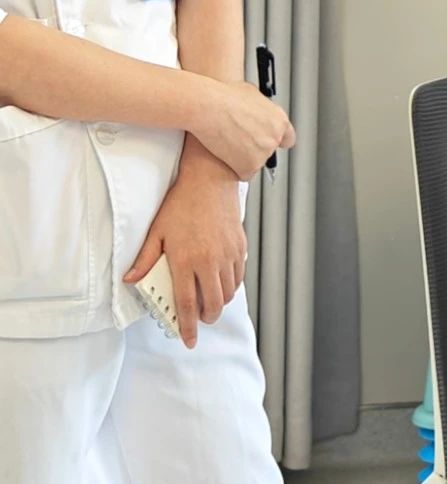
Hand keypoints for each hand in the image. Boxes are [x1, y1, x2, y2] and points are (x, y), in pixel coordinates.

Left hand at [122, 147, 243, 348]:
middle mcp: (210, 262)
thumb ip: (145, 260)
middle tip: (199, 320)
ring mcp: (228, 255)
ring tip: (208, 302)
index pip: (187, 304)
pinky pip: (238, 277)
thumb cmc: (181, 205)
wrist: (210, 182)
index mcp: (186, 261)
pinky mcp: (239, 248)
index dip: (188, 327)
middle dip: (206, 318)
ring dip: (218, 303)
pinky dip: (230, 287)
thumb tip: (130, 280)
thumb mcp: (156, 232)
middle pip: (213, 304)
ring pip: (227, 293)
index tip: (188, 340)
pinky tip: (221, 284)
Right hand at [193, 80, 294, 179]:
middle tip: (237, 141)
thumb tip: (255, 108)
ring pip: (255, 163)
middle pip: (268, 152)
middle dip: (254, 149)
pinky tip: (223, 156)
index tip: (266, 141)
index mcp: (279, 120)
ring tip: (225, 144)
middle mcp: (274, 137)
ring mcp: (263, 153)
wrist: (208, 107)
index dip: (275, 141)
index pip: (287, 139)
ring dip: (242, 158)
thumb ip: (259, 108)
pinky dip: (234, 169)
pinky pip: (244, 174)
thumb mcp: (251, 93)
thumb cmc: (223, 96)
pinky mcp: (249, 166)